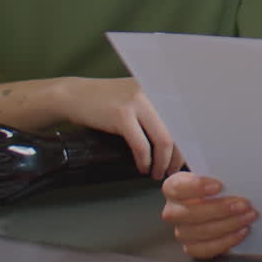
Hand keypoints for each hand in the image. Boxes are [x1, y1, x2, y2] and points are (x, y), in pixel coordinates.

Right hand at [56, 77, 182, 179]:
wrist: (73, 95)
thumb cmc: (104, 100)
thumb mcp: (135, 98)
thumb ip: (155, 111)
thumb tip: (177, 138)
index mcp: (159, 87)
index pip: (183, 117)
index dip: (188, 140)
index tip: (187, 157)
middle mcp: (153, 92)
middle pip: (178, 130)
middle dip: (179, 156)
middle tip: (175, 171)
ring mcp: (137, 102)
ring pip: (164, 139)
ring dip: (163, 162)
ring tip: (159, 173)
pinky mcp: (121, 115)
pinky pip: (141, 145)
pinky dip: (145, 161)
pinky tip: (143, 168)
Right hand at [161, 172, 257, 259]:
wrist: (216, 201)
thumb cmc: (214, 185)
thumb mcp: (213, 174)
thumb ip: (218, 174)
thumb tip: (236, 174)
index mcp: (173, 188)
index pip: (177, 188)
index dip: (197, 187)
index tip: (219, 186)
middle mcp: (173, 211)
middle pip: (191, 213)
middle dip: (220, 209)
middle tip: (244, 204)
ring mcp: (181, 231)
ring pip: (201, 232)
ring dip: (229, 225)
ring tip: (248, 216)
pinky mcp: (192, 247)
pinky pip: (207, 249)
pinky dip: (226, 241)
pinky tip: (241, 231)